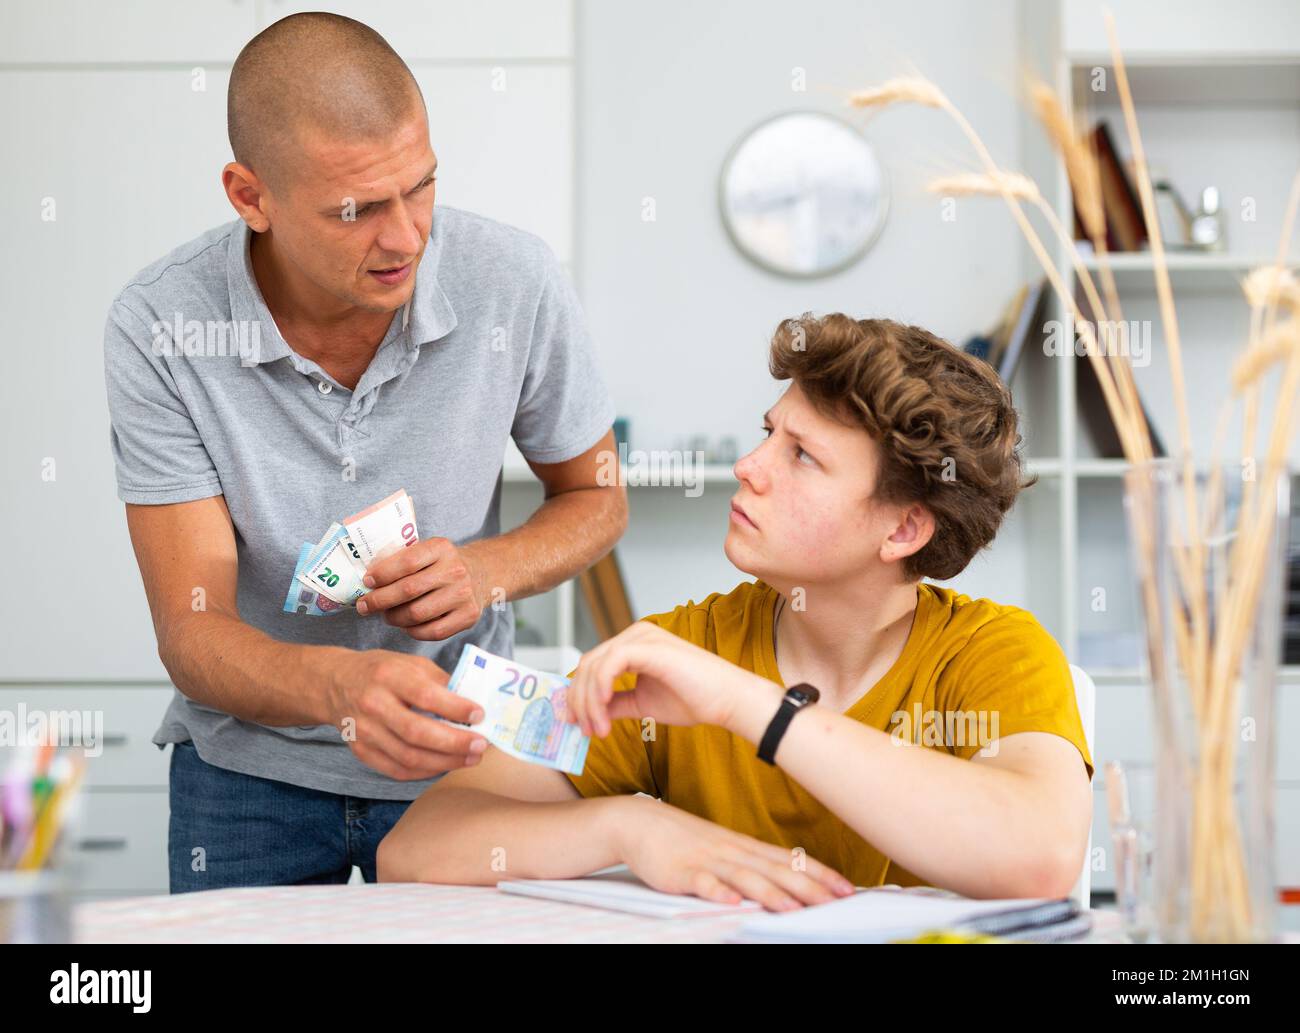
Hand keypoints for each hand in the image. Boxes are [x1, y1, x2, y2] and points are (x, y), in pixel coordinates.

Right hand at [326, 649, 488, 779]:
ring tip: (471, 758)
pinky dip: (426, 771)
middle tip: (481, 745)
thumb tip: (473, 704)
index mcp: (388, 676)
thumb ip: (441, 682)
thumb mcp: (411, 663)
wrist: (335, 683)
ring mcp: (364, 731)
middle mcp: (373, 704)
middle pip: (416, 732)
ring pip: (408, 756)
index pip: (425, 695)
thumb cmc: (382, 671)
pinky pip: (397, 769)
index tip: (480, 715)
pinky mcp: (361, 751)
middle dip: (454, 743)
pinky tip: (445, 765)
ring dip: (445, 762)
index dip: (455, 708)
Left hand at [356, 537, 485, 640]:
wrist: (481, 574)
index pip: (407, 561)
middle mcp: (455, 570)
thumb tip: (368, 582)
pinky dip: (412, 631)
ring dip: (394, 618)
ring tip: (386, 616)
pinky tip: (406, 625)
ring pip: (417, 614)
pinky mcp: (469, 616)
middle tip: (365, 606)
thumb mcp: (427, 551)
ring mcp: (464, 595)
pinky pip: (432, 631)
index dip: (382, 573)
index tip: (367, 582)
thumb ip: (402, 560)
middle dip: (380, 600)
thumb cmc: (442, 564)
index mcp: (441, 548)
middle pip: (408, 590)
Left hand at [567, 621, 780, 737]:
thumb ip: (615, 702)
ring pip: (594, 665)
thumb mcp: (642, 703)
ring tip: (598, 729)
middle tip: (583, 731)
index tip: (578, 725)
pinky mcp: (649, 646)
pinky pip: (610, 664)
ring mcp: (642, 637)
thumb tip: (587, 713)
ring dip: (589, 702)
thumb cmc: (694, 699)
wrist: (727, 701)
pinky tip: (604, 711)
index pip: (592, 665)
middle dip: (579, 701)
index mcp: (634, 644)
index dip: (578, 695)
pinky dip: (600, 688)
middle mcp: (635, 634)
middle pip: (588, 664)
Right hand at [612, 797, 855, 910]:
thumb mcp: (724, 850)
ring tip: (793, 909)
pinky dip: (718, 892)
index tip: (847, 888)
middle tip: (836, 901)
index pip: (791, 860)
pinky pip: (701, 883)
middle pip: (775, 870)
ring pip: (744, 877)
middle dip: (808, 887)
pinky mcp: (680, 871)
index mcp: (745, 847)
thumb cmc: (685, 841)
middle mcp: (732, 851)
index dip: (820, 874)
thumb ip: (752, 866)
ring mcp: (707, 860)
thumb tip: (787, 885)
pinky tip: (731, 903)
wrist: (639, 823)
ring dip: (770, 893)